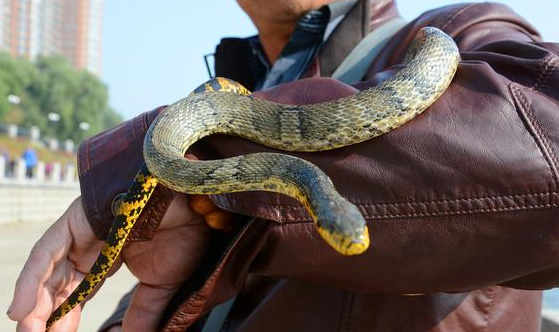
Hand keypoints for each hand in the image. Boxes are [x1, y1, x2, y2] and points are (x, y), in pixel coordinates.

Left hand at [8, 193, 212, 331]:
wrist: (195, 206)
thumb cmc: (184, 237)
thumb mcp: (161, 285)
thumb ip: (143, 311)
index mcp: (106, 259)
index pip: (77, 292)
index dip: (66, 317)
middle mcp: (89, 245)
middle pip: (58, 284)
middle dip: (46, 315)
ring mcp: (81, 232)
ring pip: (47, 271)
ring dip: (35, 304)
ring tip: (28, 331)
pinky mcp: (76, 220)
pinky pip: (47, 252)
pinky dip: (31, 281)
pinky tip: (22, 309)